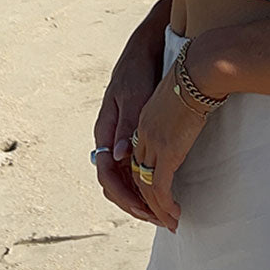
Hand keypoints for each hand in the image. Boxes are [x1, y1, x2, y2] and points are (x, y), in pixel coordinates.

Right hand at [93, 38, 165, 226]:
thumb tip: (114, 157)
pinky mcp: (134, 134)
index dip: (124, 197)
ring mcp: (121, 137)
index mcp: (105, 131)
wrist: (145, 49)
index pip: (106, 175)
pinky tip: (163, 189)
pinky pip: (135, 166)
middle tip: (160, 219)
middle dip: (135, 205)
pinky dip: (146, 182)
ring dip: (141, 198)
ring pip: (125, 178)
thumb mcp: (133, 95)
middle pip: (114, 183)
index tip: (145, 210)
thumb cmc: (138, 70)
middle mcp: (110, 138)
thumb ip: (125, 125)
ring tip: (163, 212)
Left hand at [130, 62, 211, 229]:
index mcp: (143, 121)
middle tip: (161, 217)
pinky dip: (165, 205)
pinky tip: (175, 214)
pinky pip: (160, 187)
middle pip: (136, 176)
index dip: (143, 179)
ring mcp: (153, 143)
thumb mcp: (178, 95)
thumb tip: (183, 118)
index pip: (136, 158)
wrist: (199, 71)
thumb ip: (174, 112)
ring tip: (170, 222)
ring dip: (157, 209)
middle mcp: (142, 134)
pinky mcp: (167, 152)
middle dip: (146, 201)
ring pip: (146, 187)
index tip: (155, 194)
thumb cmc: (197, 77)